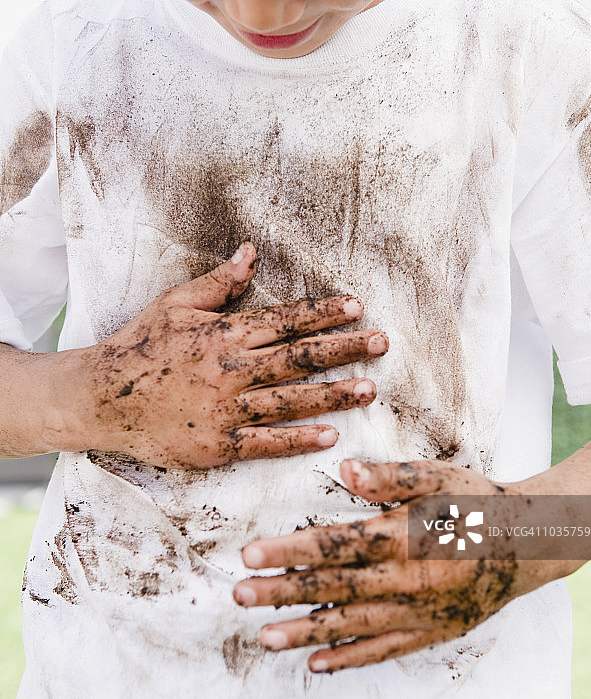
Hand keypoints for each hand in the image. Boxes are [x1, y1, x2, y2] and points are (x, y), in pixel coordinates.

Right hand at [67, 243, 387, 468]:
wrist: (100, 398)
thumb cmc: (140, 346)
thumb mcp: (175, 305)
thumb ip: (217, 284)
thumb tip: (250, 253)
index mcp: (224, 334)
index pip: (284, 321)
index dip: (323, 313)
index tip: (358, 308)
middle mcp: (230, 370)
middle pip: (298, 358)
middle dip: (344, 349)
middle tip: (382, 344)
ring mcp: (225, 410)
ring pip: (290, 400)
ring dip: (332, 394)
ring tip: (369, 388)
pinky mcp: (216, 445)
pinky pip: (264, 443)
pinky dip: (297, 439)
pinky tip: (329, 435)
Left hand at [233, 459, 566, 672]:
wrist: (528, 545)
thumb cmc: (477, 503)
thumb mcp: (439, 478)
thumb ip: (391, 477)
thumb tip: (344, 469)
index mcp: (402, 537)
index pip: (335, 545)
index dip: (290, 551)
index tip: (251, 555)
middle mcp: (404, 580)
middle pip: (333, 588)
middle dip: (282, 592)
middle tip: (239, 596)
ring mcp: (416, 612)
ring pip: (351, 625)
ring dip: (306, 631)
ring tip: (266, 637)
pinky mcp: (428, 632)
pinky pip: (383, 650)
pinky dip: (349, 658)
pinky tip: (318, 663)